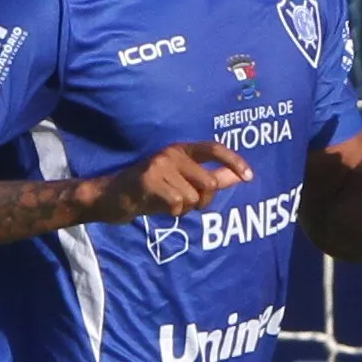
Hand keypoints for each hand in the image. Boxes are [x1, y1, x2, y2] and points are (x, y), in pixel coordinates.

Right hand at [88, 139, 254, 222]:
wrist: (113, 197)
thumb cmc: (152, 190)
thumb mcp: (183, 182)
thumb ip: (212, 177)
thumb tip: (240, 176)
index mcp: (182, 150)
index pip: (214, 148)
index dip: (234, 162)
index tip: (249, 176)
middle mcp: (172, 152)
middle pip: (209, 183)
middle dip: (202, 201)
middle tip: (183, 203)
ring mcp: (159, 165)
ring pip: (193, 198)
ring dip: (183, 209)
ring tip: (165, 203)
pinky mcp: (149, 180)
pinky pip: (177, 204)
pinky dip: (171, 212)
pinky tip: (156, 206)